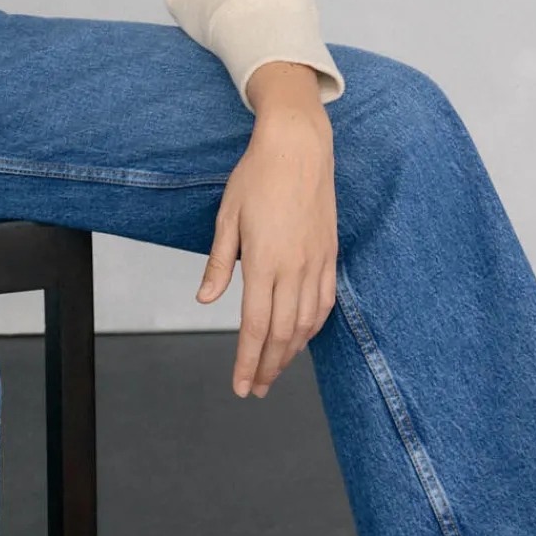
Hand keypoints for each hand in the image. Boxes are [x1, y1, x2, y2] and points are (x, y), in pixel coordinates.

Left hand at [196, 67, 337, 397]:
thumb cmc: (257, 176)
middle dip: (268, 366)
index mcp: (264, 262)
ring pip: (307, 323)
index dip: (248, 361)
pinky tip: (302, 336)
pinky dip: (313, 326)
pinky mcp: (329, 254)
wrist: (298, 147)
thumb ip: (219, 263)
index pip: (255, 327)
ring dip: (291, 352)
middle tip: (256, 389)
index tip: (241, 386)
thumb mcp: (227, 217)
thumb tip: (206, 300)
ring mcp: (316, 262)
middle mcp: (294, 268)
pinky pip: (324, 301)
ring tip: (275, 369)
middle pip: (282, 334)